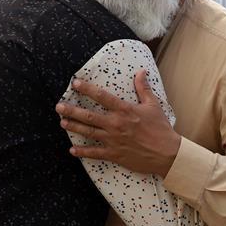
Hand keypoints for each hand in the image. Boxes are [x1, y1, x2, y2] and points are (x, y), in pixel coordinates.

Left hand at [56, 69, 180, 176]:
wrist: (167, 154)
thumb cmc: (160, 128)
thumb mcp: (153, 105)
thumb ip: (143, 88)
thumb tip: (141, 71)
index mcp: (125, 110)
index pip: (102, 96)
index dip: (87, 89)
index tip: (75, 83)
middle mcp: (116, 124)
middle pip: (89, 116)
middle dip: (72, 110)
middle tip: (59, 107)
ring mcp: (113, 140)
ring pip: (88, 133)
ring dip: (74, 128)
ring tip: (62, 123)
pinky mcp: (114, 154)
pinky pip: (95, 153)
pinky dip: (83, 152)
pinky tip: (72, 150)